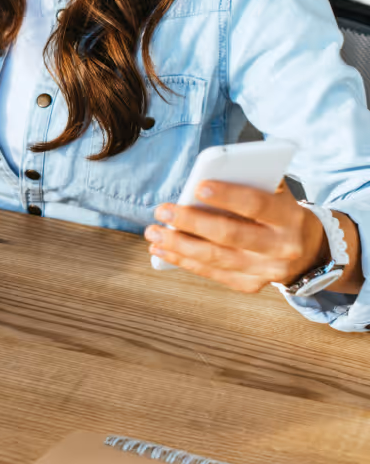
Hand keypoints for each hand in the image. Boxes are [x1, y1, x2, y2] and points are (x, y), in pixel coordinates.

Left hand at [144, 179, 327, 293]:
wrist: (310, 249)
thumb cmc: (280, 210)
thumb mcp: (276, 191)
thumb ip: (249, 182)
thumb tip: (205, 178)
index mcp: (289, 217)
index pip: (256, 204)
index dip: (227, 196)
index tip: (197, 186)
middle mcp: (281, 247)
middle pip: (230, 235)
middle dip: (191, 222)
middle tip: (162, 211)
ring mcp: (267, 270)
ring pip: (217, 258)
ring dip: (180, 246)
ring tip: (153, 234)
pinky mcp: (252, 285)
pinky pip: (214, 274)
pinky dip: (185, 262)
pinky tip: (163, 251)